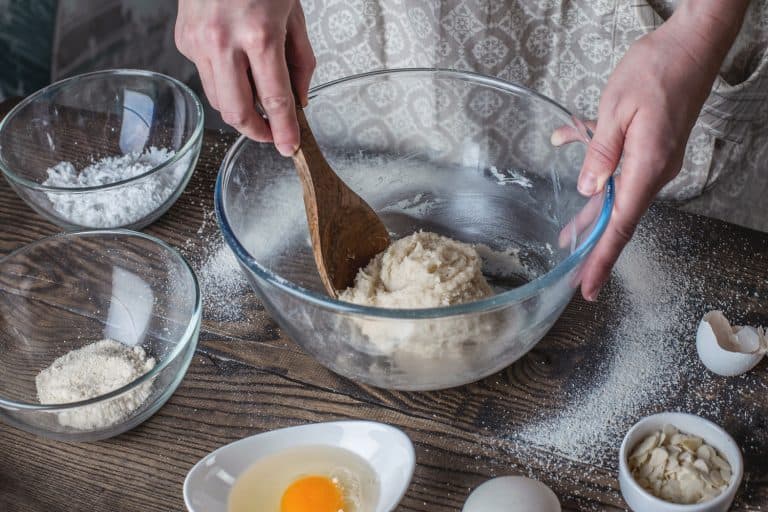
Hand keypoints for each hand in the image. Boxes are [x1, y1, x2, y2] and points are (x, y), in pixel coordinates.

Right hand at [175, 0, 315, 155]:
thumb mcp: (293, 14)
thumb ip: (300, 62)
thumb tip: (300, 100)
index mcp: (259, 33)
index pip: (274, 99)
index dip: (284, 130)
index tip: (290, 148)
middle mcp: (223, 41)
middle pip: (236, 112)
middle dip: (256, 131)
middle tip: (272, 134)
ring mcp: (198, 42)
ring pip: (217, 99)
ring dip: (240, 109)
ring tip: (257, 99)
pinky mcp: (183, 40)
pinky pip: (205, 76)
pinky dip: (224, 80)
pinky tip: (234, 62)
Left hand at [552, 0, 746, 300]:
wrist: (692, 45)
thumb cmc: (656, 70)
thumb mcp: (615, 109)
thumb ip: (600, 153)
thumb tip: (587, 191)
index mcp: (647, 166)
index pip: (619, 224)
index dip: (601, 258)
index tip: (588, 287)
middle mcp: (655, 171)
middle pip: (618, 217)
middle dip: (594, 246)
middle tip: (576, 277)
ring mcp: (656, 161)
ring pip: (616, 194)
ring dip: (591, 211)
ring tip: (567, 233)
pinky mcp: (653, 148)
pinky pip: (622, 168)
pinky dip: (599, 169)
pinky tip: (574, 150)